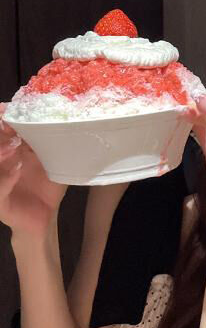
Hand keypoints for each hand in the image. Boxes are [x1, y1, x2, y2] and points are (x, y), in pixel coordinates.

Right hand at [0, 103, 67, 238]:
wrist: (43, 219)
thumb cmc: (47, 189)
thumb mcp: (55, 164)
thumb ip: (58, 146)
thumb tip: (75, 124)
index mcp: (13, 153)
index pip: (3, 132)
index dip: (4, 119)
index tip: (7, 108)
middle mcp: (2, 165)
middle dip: (0, 131)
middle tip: (7, 122)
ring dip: (1, 152)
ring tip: (13, 145)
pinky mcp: (0, 203)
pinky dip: (6, 179)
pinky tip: (17, 170)